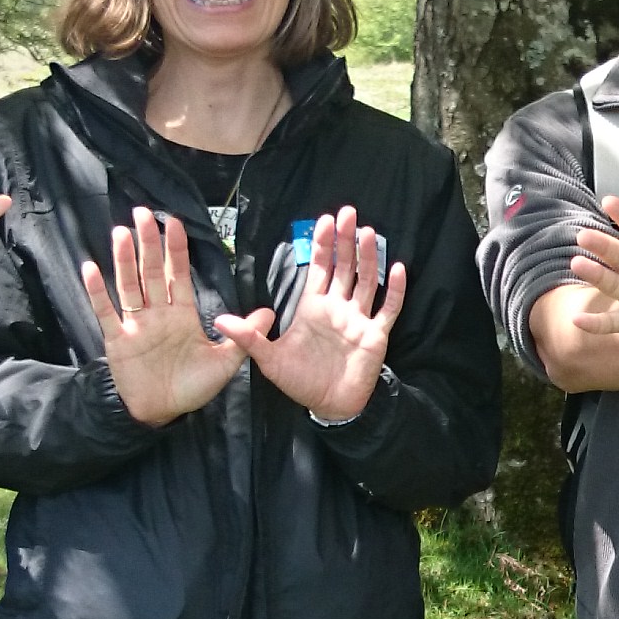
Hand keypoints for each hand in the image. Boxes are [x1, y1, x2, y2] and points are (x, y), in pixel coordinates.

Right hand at [76, 208, 245, 427]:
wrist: (164, 413)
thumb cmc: (193, 387)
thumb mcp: (225, 363)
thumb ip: (243, 336)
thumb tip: (269, 312)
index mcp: (182, 314)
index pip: (179, 275)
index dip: (176, 250)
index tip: (174, 223)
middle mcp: (158, 313)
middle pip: (152, 272)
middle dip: (149, 243)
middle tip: (143, 213)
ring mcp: (136, 324)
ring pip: (129, 285)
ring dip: (124, 259)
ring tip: (121, 232)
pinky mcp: (118, 339)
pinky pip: (106, 312)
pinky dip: (97, 291)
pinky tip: (90, 268)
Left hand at [214, 207, 403, 422]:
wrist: (327, 405)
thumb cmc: (299, 380)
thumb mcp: (268, 358)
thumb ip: (248, 337)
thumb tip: (219, 320)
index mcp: (313, 307)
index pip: (319, 268)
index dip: (322, 244)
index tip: (325, 220)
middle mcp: (337, 307)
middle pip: (344, 266)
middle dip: (346, 240)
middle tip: (349, 213)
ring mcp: (358, 319)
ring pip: (367, 281)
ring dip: (368, 257)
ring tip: (369, 233)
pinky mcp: (375, 335)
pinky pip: (388, 309)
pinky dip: (395, 290)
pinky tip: (399, 268)